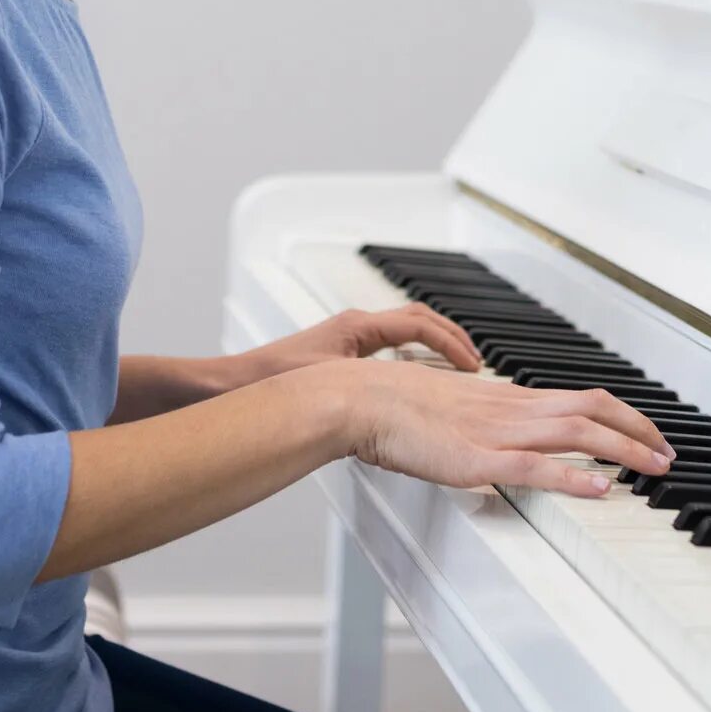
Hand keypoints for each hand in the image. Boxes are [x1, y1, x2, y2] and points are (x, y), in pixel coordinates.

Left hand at [240, 305, 483, 382]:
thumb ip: (362, 384)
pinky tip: (417, 376)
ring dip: (433, 341)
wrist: (236, 381)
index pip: (418, 323)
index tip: (471, 362)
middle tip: (474, 358)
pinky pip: (390, 344)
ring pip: (405, 328)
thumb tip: (399, 393)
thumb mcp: (327, 379)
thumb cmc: (271, 376)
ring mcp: (349, 337)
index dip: (450, 341)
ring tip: (456, 363)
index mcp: (358, 327)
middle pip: (418, 318)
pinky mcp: (341, 351)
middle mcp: (355, 326)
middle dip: (450, 336)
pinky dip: (413, 353)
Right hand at [313, 358, 675, 497]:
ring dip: (624, 448)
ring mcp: (496, 432)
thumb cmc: (388, 406)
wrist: (356, 400)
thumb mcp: (445, 411)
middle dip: (637, 429)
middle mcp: (509, 408)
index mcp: (503, 398)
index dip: (617, 413)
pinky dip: (574, 477)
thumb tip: (496, 438)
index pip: (577, 398)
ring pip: (577, 431)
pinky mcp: (477, 459)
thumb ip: (476, 422)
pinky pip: (536, 467)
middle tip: (666, 452)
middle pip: (592, 408)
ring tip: (655, 467)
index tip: (642, 431)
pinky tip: (601, 487)